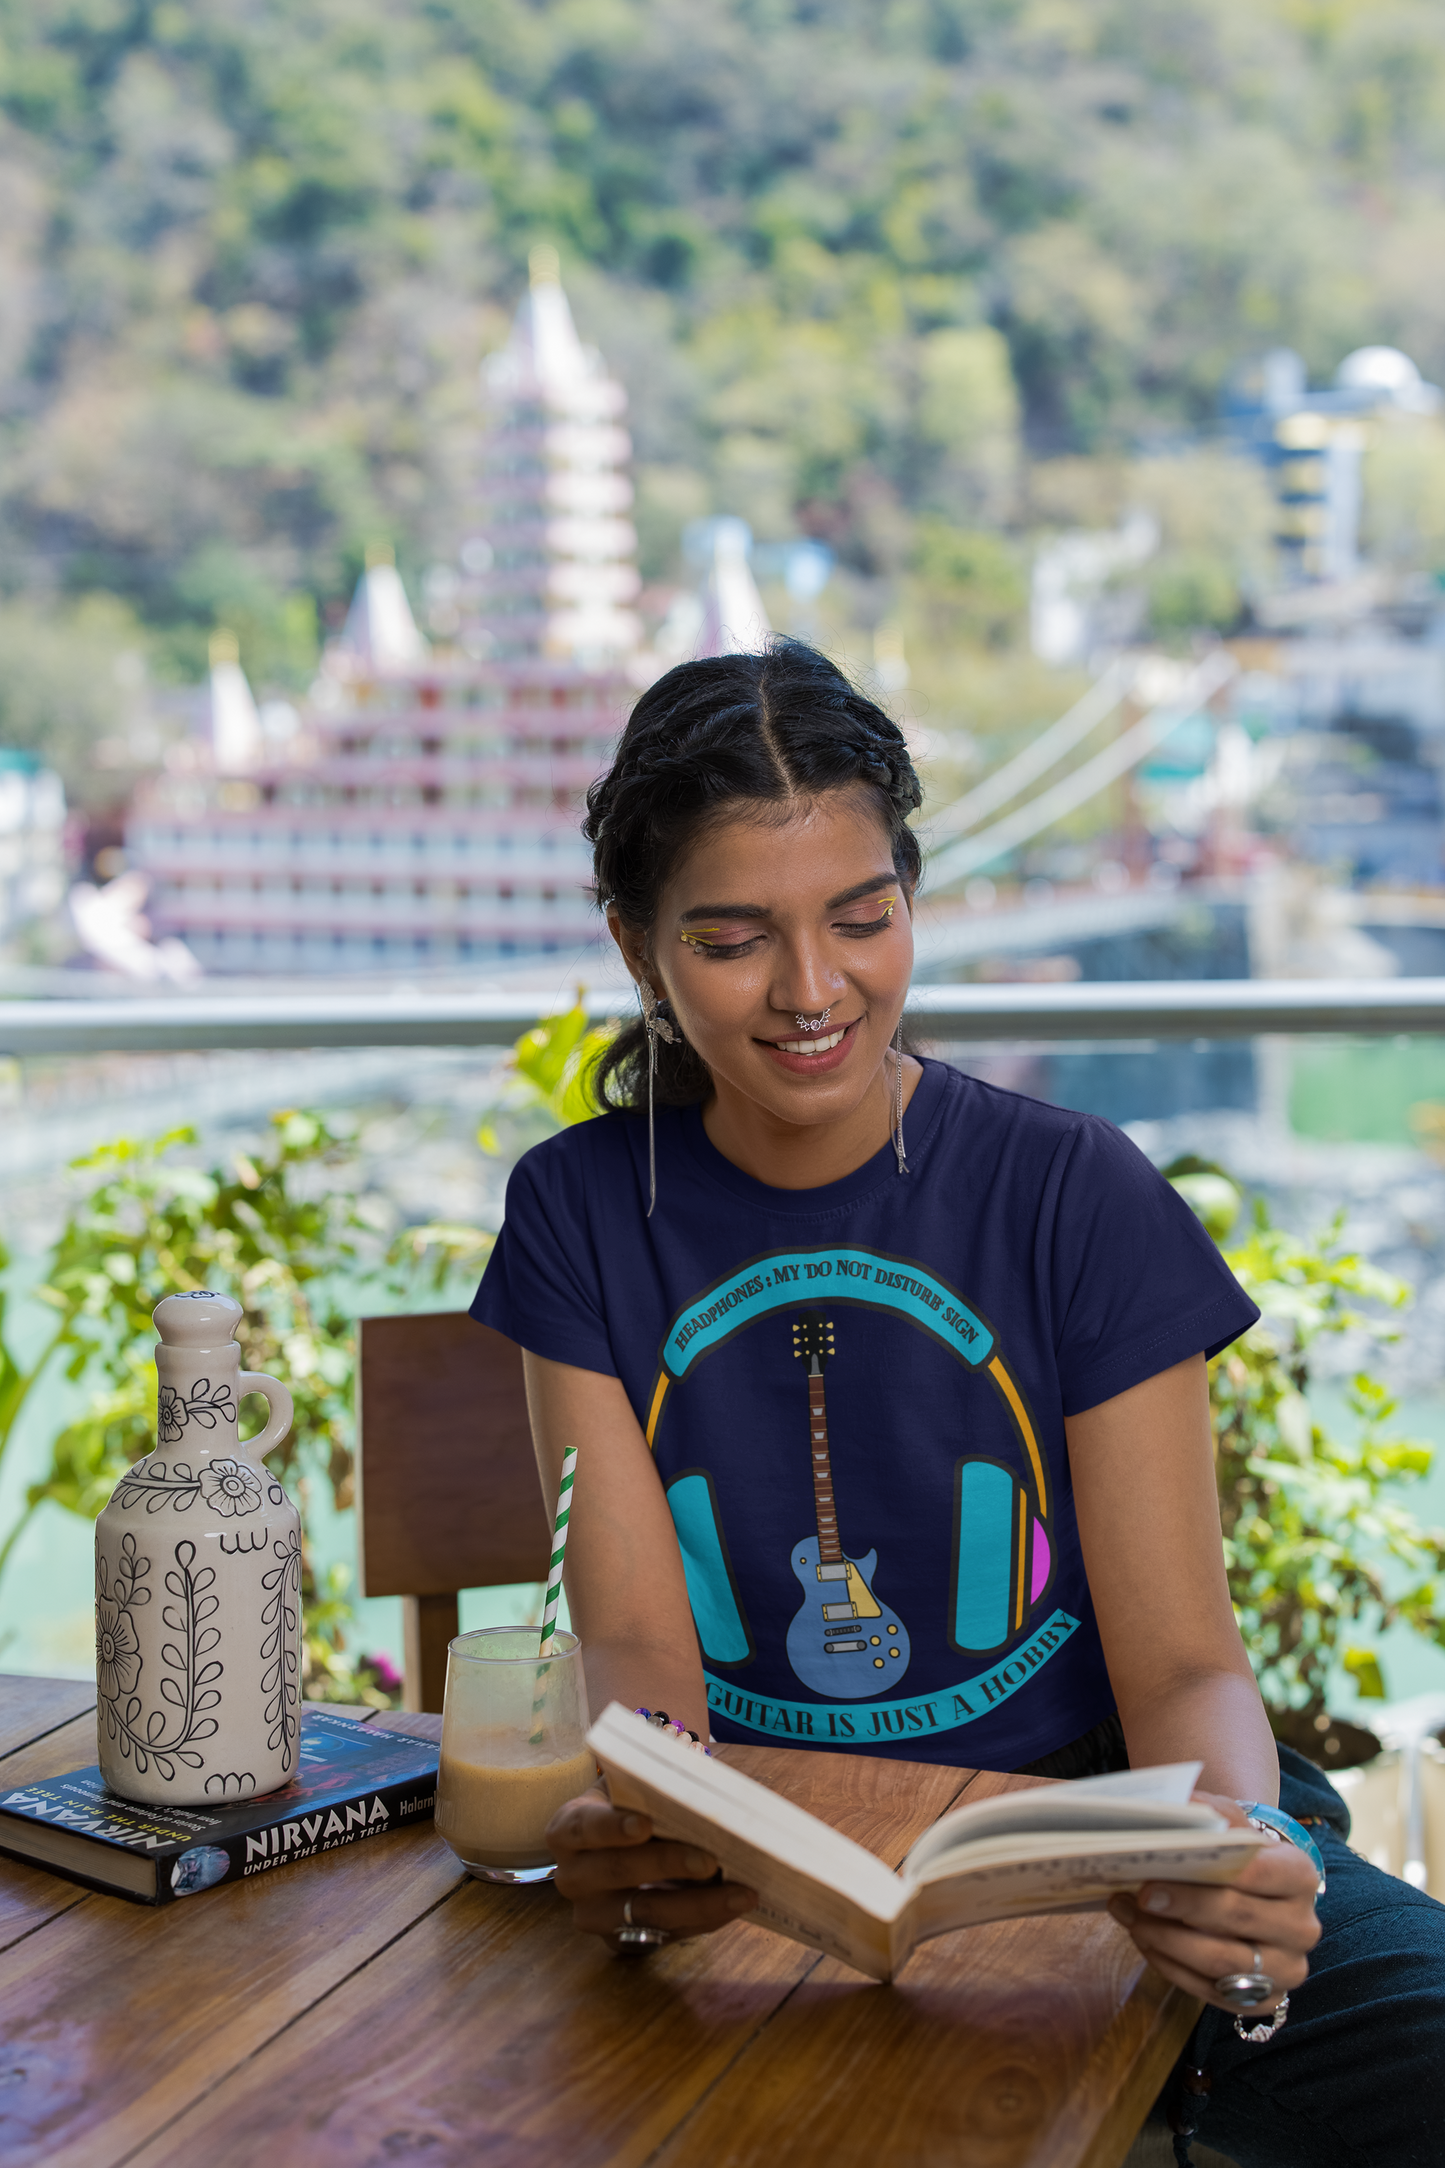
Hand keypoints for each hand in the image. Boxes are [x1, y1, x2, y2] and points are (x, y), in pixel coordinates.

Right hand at [547, 1785, 758, 1946]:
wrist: (616, 1850)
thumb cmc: (627, 1808)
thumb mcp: (628, 1790)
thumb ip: (651, 1785)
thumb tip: (694, 1777)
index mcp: (567, 1830)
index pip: (583, 1828)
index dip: (612, 1827)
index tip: (645, 1823)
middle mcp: (572, 1877)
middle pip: (619, 1872)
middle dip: (668, 1864)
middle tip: (711, 1859)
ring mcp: (595, 1915)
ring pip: (647, 1912)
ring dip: (699, 1903)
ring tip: (741, 1892)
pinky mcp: (622, 1942)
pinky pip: (667, 1934)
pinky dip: (705, 1918)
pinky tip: (734, 1905)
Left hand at [1107, 1792, 1320, 2015]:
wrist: (1259, 1893)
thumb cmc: (1239, 1854)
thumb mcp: (1230, 1823)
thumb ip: (1205, 1812)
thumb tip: (1167, 1810)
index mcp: (1299, 1876)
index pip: (1256, 1875)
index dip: (1203, 1880)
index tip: (1151, 1879)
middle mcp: (1301, 1927)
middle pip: (1235, 1919)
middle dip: (1179, 1909)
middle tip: (1136, 1896)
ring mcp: (1286, 1969)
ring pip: (1219, 1962)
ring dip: (1165, 1940)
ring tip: (1128, 1916)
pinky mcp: (1265, 2001)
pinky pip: (1210, 1991)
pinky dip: (1170, 1965)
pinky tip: (1144, 1939)